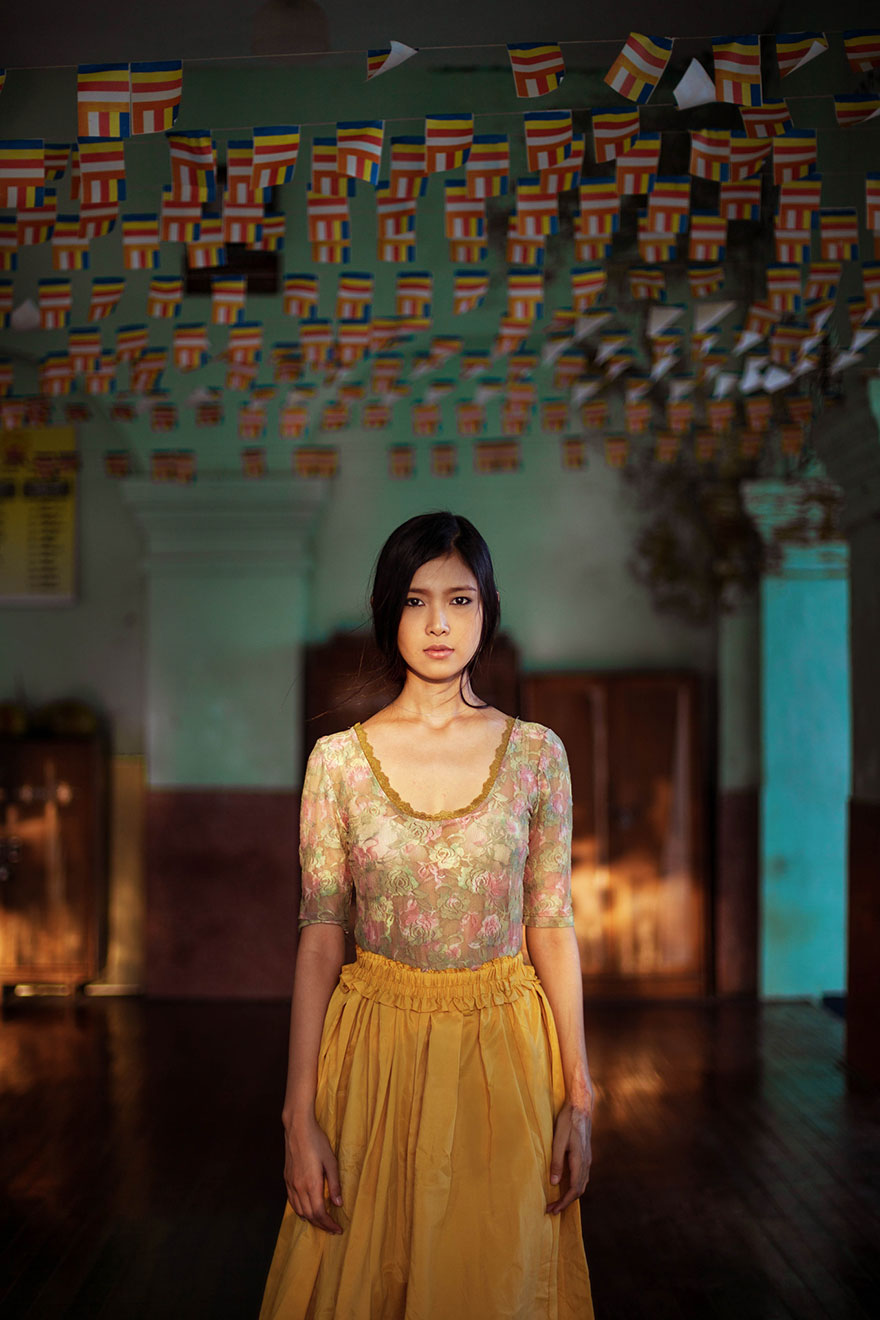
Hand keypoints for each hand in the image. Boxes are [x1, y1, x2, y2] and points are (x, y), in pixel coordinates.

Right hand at [283, 1113, 342, 1233]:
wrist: (297, 1128)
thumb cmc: (317, 1142)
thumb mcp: (331, 1161)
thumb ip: (335, 1184)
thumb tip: (339, 1204)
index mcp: (311, 1184)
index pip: (319, 1213)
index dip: (329, 1224)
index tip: (337, 1229)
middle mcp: (299, 1187)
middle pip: (309, 1215)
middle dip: (321, 1225)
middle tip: (332, 1228)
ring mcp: (291, 1184)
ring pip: (299, 1211)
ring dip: (311, 1220)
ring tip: (322, 1222)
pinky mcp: (287, 1179)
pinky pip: (292, 1202)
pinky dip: (300, 1211)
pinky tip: (307, 1210)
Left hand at [546, 1098, 591, 1214]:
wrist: (581, 1107)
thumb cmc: (568, 1122)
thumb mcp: (558, 1141)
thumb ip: (556, 1162)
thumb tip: (554, 1183)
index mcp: (580, 1161)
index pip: (574, 1190)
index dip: (563, 1202)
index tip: (552, 1210)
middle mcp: (586, 1163)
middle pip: (579, 1190)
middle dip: (566, 1202)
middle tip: (552, 1209)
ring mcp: (588, 1159)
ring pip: (582, 1184)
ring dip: (570, 1195)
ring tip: (557, 1201)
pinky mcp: (586, 1155)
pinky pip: (582, 1177)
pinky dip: (574, 1186)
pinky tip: (566, 1185)